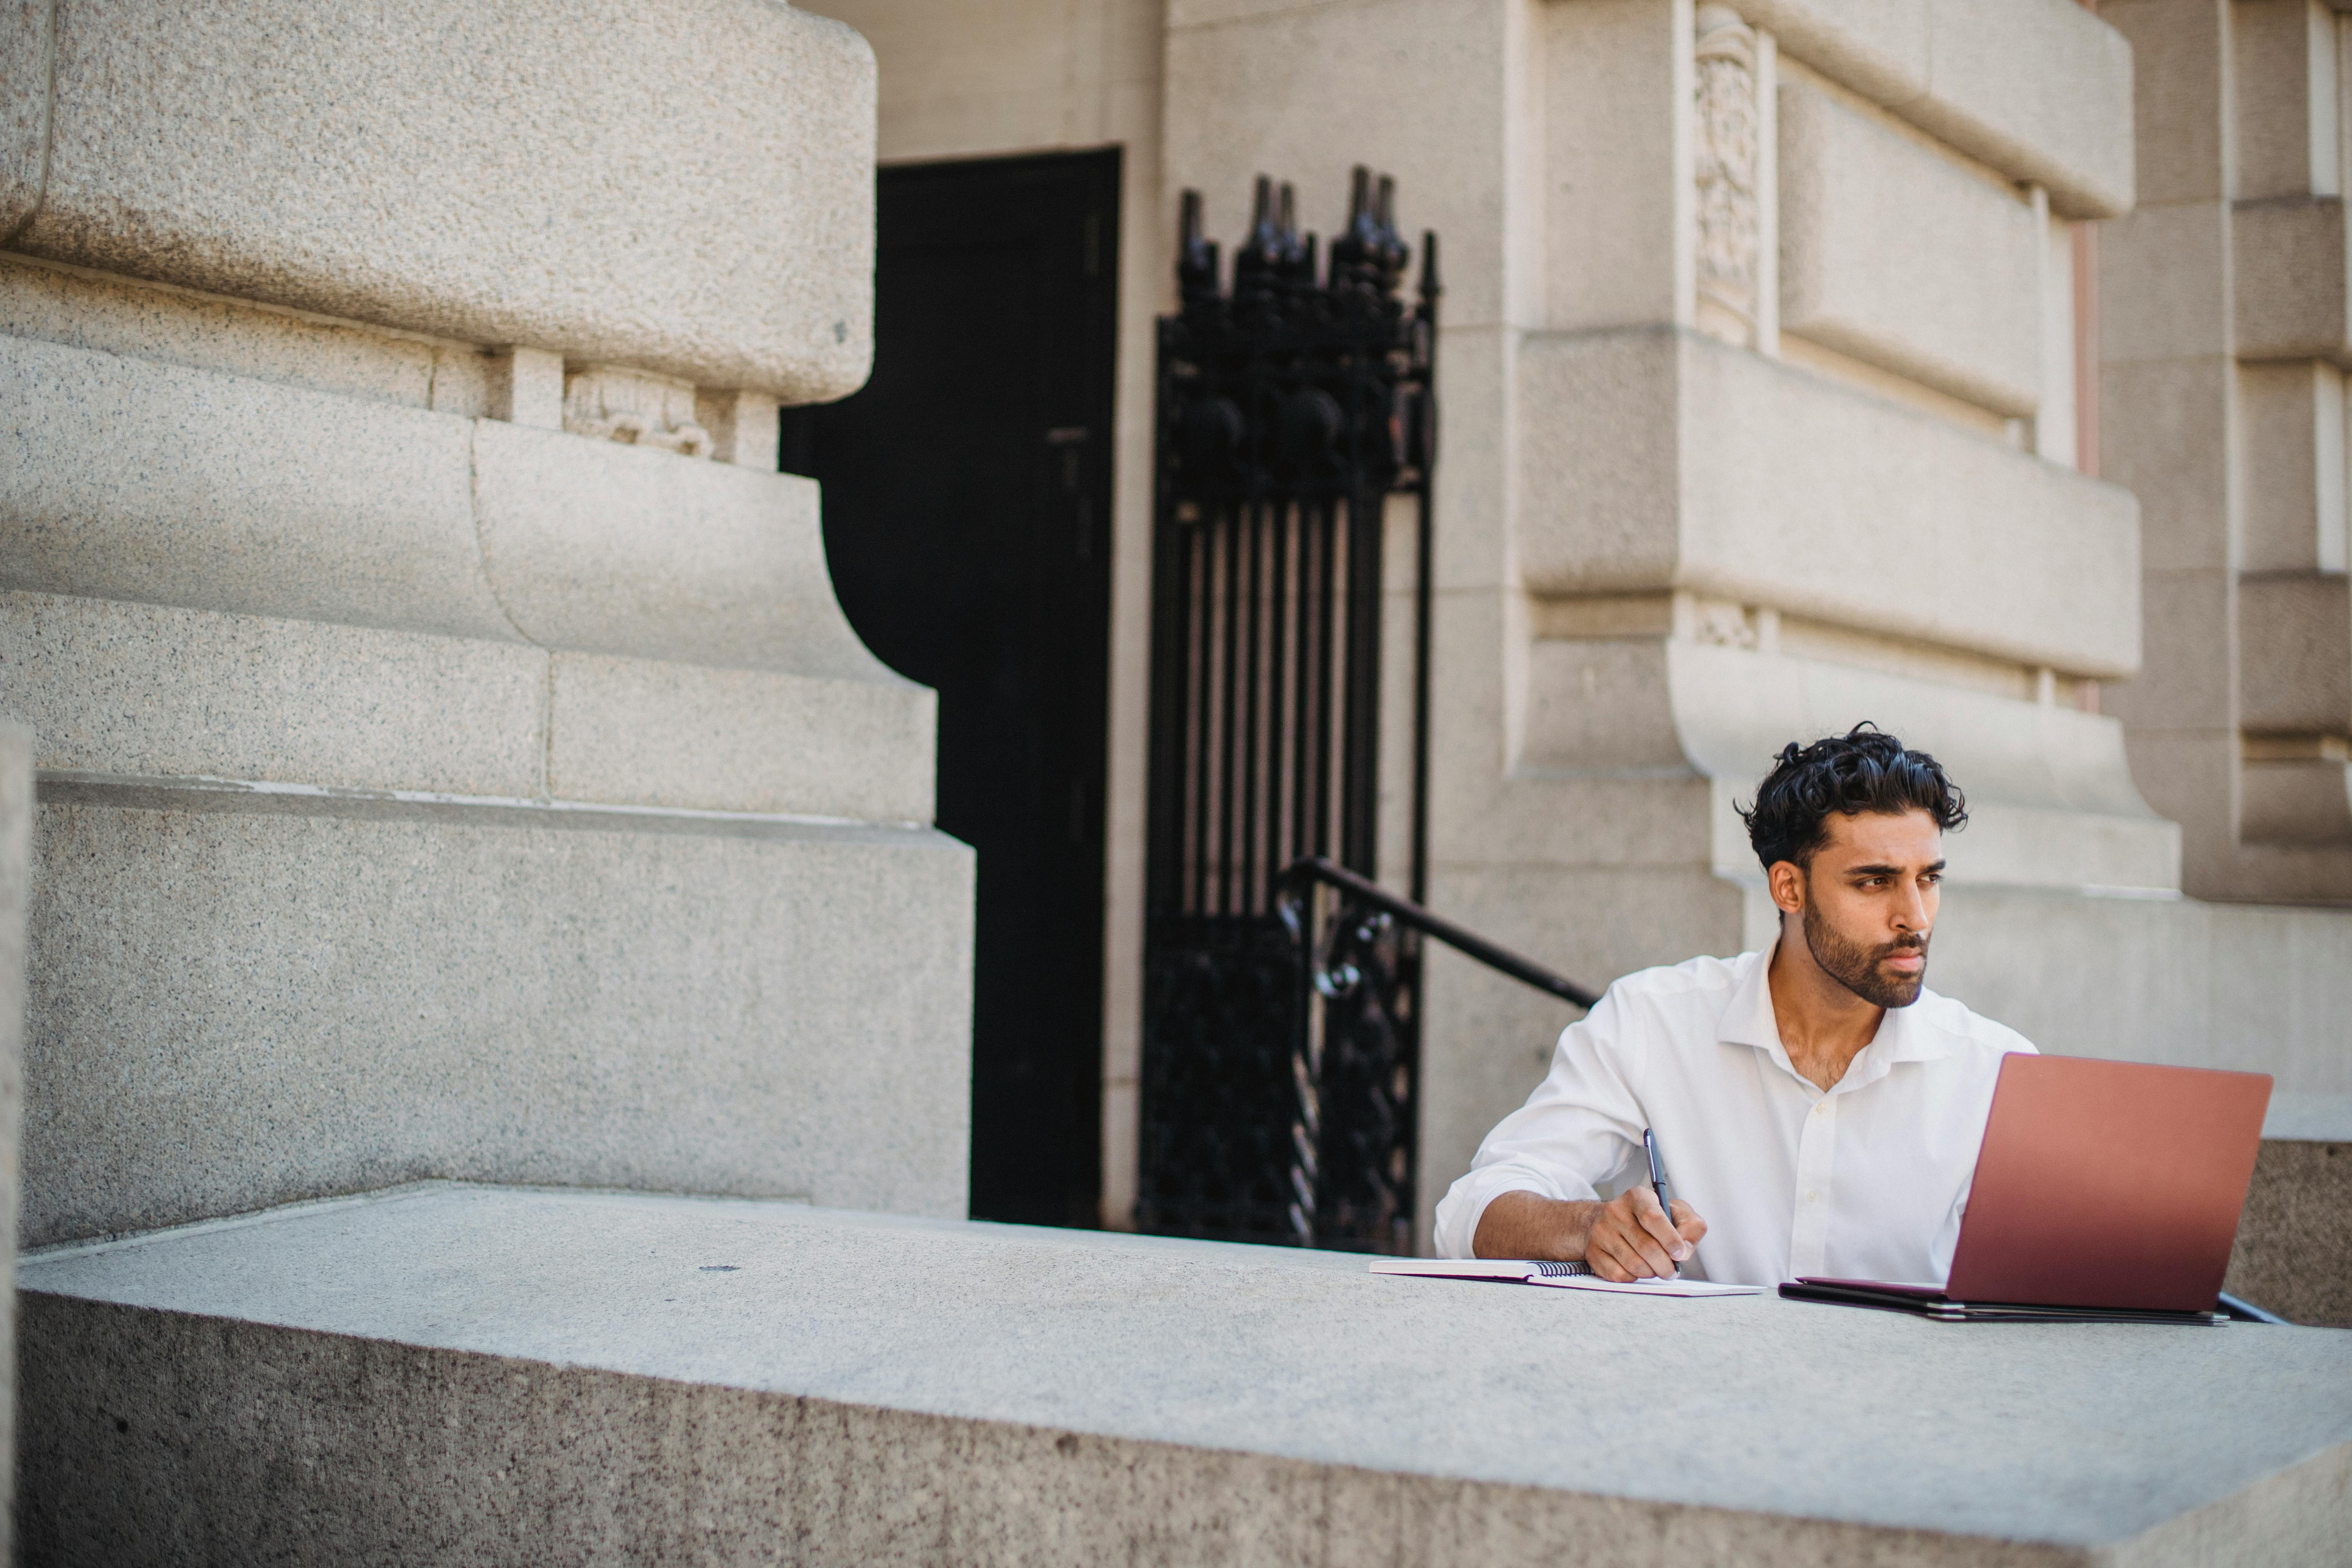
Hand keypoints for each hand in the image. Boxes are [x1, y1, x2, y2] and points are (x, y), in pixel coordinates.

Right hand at [1580, 1187, 1704, 1282]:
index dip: (1670, 1239)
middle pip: (1646, 1247)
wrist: (1610, 1223)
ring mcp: (1601, 1231)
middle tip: (1671, 1270)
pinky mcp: (1593, 1252)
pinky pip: (1618, 1275)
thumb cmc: (1649, 1220)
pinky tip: (1637, 1270)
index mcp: (1637, 1197)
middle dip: (1665, 1265)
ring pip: (1634, 1264)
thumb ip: (1691, 1226)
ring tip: (1655, 1269)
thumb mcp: (1675, 1213)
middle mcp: (1615, 1211)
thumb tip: (1684, 1250)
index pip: (1653, 1217)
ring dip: (1651, 1273)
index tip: (1680, 1254)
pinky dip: (1633, 1278)